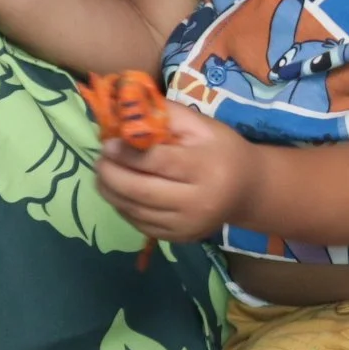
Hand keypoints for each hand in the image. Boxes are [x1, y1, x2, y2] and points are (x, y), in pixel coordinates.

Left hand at [94, 102, 258, 241]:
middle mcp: (197, 202)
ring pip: (135, 210)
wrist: (248, 190)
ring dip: (111, 192)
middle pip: (140, 190)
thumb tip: (126, 111)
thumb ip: (166, 115)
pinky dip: (123, 207)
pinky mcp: (179, 238)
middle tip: (99, 160)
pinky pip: (139, 224)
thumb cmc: (223, 150)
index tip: (108, 144)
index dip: (126, 153)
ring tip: (103, 174)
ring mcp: (187, 224)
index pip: (156, 162)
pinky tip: (119, 192)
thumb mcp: (202, 125)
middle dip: (111, 174)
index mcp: (205, 168)